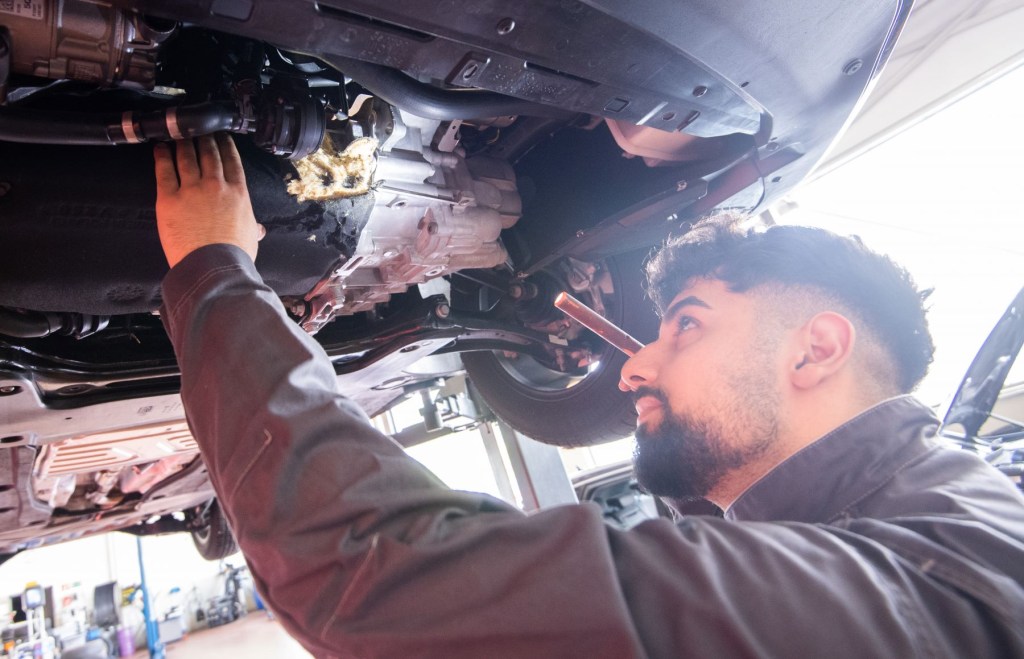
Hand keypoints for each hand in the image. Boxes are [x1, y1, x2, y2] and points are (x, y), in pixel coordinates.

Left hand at [154, 133, 264, 267]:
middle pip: (209, 154)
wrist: (213, 267)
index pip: (232, 161)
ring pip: (187, 157)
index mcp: (238, 193)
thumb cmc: (234, 256)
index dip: (226, 145)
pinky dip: (162, 156)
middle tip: (199, 129)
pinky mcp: (169, 198)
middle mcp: (216, 186)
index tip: (221, 136)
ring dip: (183, 142)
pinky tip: (160, 147)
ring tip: (179, 134)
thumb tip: (260, 230)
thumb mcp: (250, 238)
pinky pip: (164, 171)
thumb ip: (253, 228)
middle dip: (204, 138)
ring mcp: (192, 190)